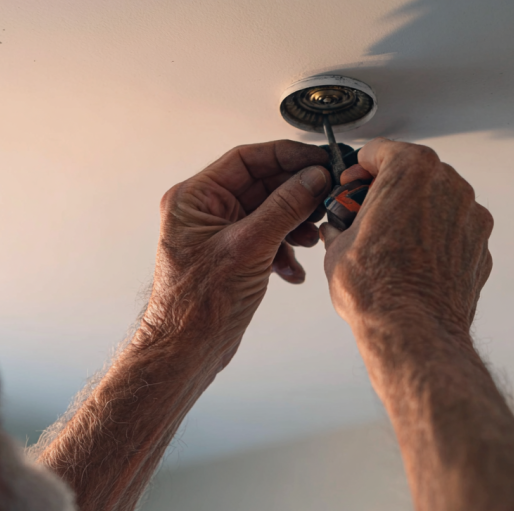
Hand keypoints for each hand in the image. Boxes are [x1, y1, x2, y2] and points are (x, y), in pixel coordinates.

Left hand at [136, 140, 330, 367]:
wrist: (187, 351)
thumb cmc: (198, 305)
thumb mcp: (250, 247)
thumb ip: (285, 207)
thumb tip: (313, 178)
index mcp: (195, 198)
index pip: (246, 160)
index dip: (286, 156)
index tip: (319, 160)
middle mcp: (205, 212)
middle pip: (262, 186)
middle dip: (296, 196)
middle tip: (326, 198)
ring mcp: (219, 235)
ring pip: (269, 214)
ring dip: (295, 225)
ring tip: (310, 240)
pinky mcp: (233, 258)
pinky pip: (267, 240)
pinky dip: (285, 252)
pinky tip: (292, 271)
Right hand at [320, 138, 493, 338]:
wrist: (412, 331)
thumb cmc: (377, 289)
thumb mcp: (337, 246)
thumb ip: (341, 224)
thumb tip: (339, 228)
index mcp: (411, 171)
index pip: (381, 150)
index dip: (360, 168)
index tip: (353, 182)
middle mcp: (448, 186)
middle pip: (413, 173)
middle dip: (389, 190)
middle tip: (366, 213)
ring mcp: (470, 216)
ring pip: (437, 201)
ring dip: (414, 213)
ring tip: (389, 242)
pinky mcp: (481, 245)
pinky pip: (453, 230)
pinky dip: (435, 238)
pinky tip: (413, 261)